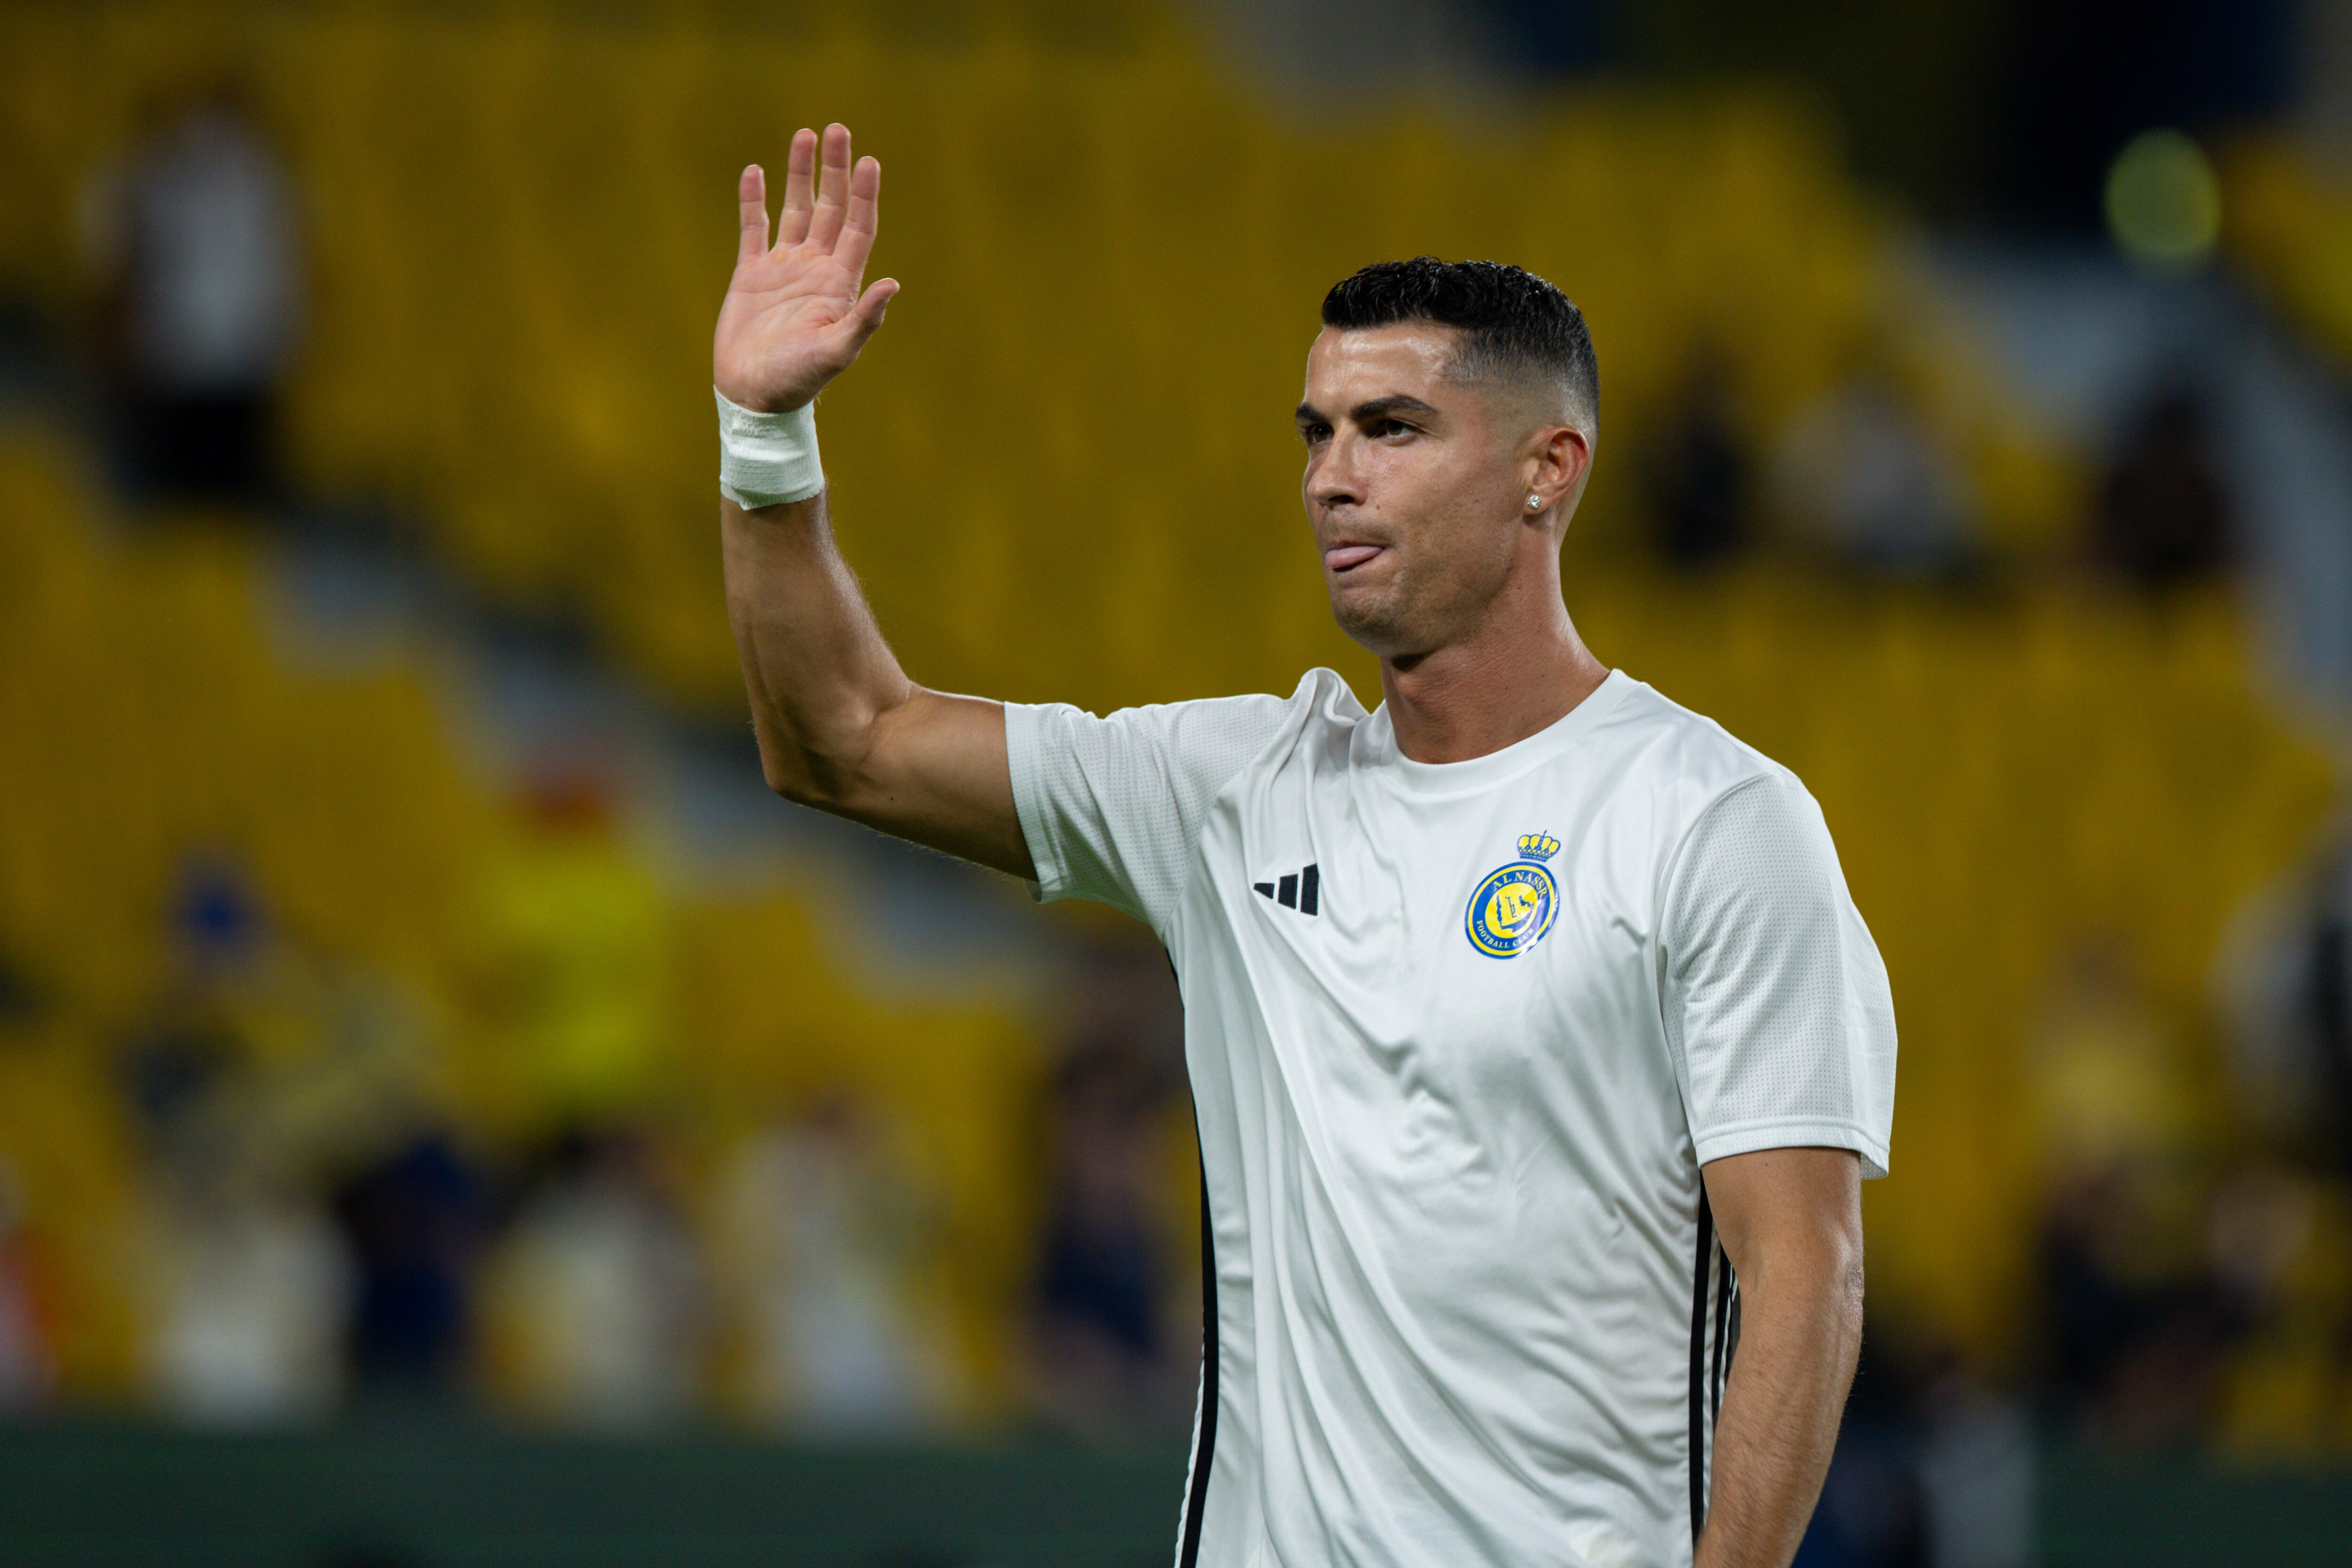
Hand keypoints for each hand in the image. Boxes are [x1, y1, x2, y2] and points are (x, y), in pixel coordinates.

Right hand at [714, 124, 897, 412]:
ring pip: (795, 209)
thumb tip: (893, 284)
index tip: (870, 161)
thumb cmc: (798, 380)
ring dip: (800, 174)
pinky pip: (753, 228)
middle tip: (838, 129)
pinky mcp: (751, 274)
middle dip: (835, 170)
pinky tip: (756, 172)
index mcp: (839, 283)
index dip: (865, 194)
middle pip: (831, 208)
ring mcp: (783, 268)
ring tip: (805, 135)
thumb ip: (864, 319)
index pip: (858, 227)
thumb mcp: (837, 352)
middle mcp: (815, 268)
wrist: (754, 396)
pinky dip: (753, 200)